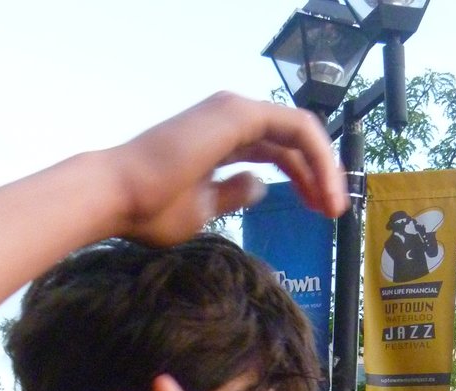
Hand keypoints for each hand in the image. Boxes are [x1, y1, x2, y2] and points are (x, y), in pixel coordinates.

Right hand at [107, 92, 347, 245]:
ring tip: (334, 206)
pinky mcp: (239, 114)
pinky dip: (318, 156)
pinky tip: (325, 187)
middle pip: (293, 143)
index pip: (277, 153)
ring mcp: (235, 111)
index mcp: (222, 139)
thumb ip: (233, 194)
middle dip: (320, 176)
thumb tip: (260, 188)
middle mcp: (231, 118)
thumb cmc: (149, 209)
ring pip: (300, 132)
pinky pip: (296, 128)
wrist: (120, 197)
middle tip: (334, 212)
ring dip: (324, 168)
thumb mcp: (203, 209)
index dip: (304, 179)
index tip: (319, 213)